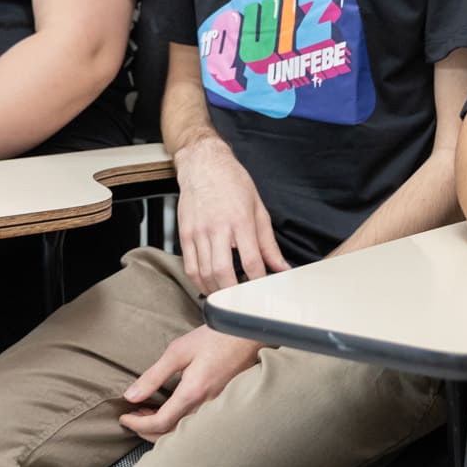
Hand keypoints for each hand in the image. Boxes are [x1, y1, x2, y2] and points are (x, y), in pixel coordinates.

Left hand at [118, 326, 264, 439]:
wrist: (248, 334)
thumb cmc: (214, 338)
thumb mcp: (178, 352)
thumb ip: (153, 376)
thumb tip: (131, 396)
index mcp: (193, 393)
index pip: (160, 423)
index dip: (138, 424)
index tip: (124, 417)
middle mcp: (206, 407)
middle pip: (171, 435)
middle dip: (146, 431)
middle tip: (132, 417)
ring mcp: (216, 408)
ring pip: (184, 432)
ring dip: (161, 428)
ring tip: (146, 413)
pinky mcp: (222, 405)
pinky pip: (195, 425)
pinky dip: (176, 424)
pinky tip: (169, 410)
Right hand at [172, 137, 290, 293]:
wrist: (203, 164)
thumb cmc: (232, 183)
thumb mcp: (258, 209)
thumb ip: (268, 243)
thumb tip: (281, 267)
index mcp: (240, 221)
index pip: (251, 262)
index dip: (258, 283)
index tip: (263, 293)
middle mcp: (218, 228)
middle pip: (224, 272)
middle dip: (234, 294)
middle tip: (243, 301)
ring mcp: (198, 232)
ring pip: (205, 273)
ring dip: (217, 291)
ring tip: (228, 297)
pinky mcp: (185, 234)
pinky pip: (190, 267)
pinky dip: (199, 282)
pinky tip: (209, 287)